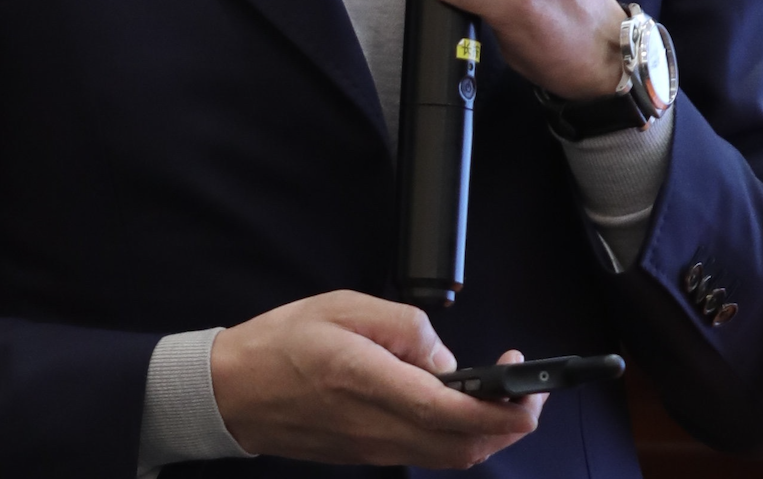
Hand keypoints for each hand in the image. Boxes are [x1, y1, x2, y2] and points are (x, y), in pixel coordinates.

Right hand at [208, 291, 541, 466]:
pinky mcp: (370, 456)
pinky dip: (459, 437)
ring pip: (451, 457)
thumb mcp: (343, 306)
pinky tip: (460, 406)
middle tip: (527, 389)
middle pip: (464, 447)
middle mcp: (375, 426)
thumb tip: (446, 357)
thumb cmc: (283, 343)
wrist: (235, 392)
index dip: (501, 407)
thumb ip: (405, 326)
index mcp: (367, 381)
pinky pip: (429, 455)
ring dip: (488, 433)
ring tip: (500, 394)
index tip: (527, 386)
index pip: (451, 410)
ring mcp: (374, 448)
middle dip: (511, 424)